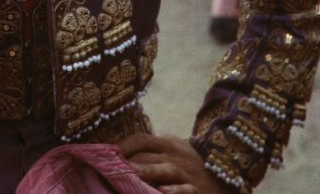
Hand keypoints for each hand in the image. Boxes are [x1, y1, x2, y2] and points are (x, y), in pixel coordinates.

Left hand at [117, 132, 233, 193]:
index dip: (123, 146)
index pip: (142, 139)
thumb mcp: (173, 151)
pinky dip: (174, 190)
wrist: (222, 179)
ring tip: (127, 177)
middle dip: (127, 164)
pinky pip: (184, 190)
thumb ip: (153, 151)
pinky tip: (163, 192)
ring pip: (163, 170)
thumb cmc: (189, 166)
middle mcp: (176, 155)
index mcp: (168, 143)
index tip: (105, 155)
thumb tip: (121, 154)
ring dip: (145, 173)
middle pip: (148, 156)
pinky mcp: (196, 191)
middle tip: (107, 171)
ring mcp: (187, 173)